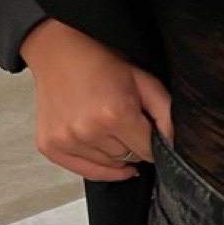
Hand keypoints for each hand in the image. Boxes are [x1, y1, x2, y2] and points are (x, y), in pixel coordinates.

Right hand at [20, 19, 173, 181]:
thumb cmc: (101, 63)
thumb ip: (165, 113)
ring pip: (108, 165)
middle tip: (125, 121)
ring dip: (114, 152)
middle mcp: (89, 131)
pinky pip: (84, 171)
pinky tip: (103, 151)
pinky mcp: (50, 147)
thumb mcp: (143, 80)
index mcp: (116, 114)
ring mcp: (67, 141)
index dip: (153, 142)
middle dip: (132, 143)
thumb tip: (173, 143)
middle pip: (128, 158)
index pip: (148, 151)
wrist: (59, 53)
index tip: (147, 131)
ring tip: (107, 126)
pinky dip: (98, 165)